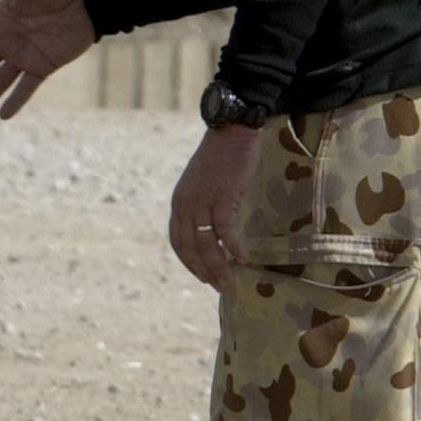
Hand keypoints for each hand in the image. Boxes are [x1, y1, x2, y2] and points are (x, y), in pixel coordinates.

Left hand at [170, 124, 259, 289]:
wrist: (229, 132)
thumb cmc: (221, 160)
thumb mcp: (203, 186)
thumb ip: (203, 206)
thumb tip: (214, 229)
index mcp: (179, 203)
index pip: (177, 241)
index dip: (188, 262)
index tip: (201, 276)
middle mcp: (185, 205)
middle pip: (190, 247)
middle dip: (203, 271)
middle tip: (219, 287)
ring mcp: (202, 202)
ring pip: (206, 244)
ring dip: (218, 266)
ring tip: (228, 282)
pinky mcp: (222, 197)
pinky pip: (225, 230)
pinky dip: (233, 247)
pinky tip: (243, 259)